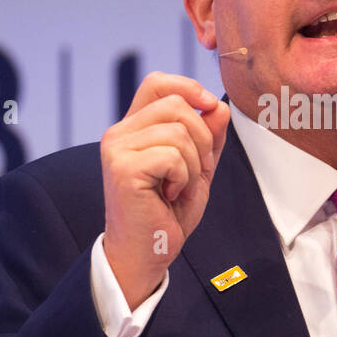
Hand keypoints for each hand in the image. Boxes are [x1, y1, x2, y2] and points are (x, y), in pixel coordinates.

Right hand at [101, 72, 229, 309]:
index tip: (209, 107)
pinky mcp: (123, 169)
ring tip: (180, 188)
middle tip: (196, 171)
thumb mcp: (197, 168)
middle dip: (202, 138)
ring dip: (193, 165)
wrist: (148, 252)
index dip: (188, 87)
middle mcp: (119, 133)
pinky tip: (170, 195)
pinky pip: (173, 156)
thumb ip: (208, 137)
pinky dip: (183, 178)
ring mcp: (118, 149)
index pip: (157, 83)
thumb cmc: (167, 213)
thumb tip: (218, 106)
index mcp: (133, 128)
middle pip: (176, 104)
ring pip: (178, 131)